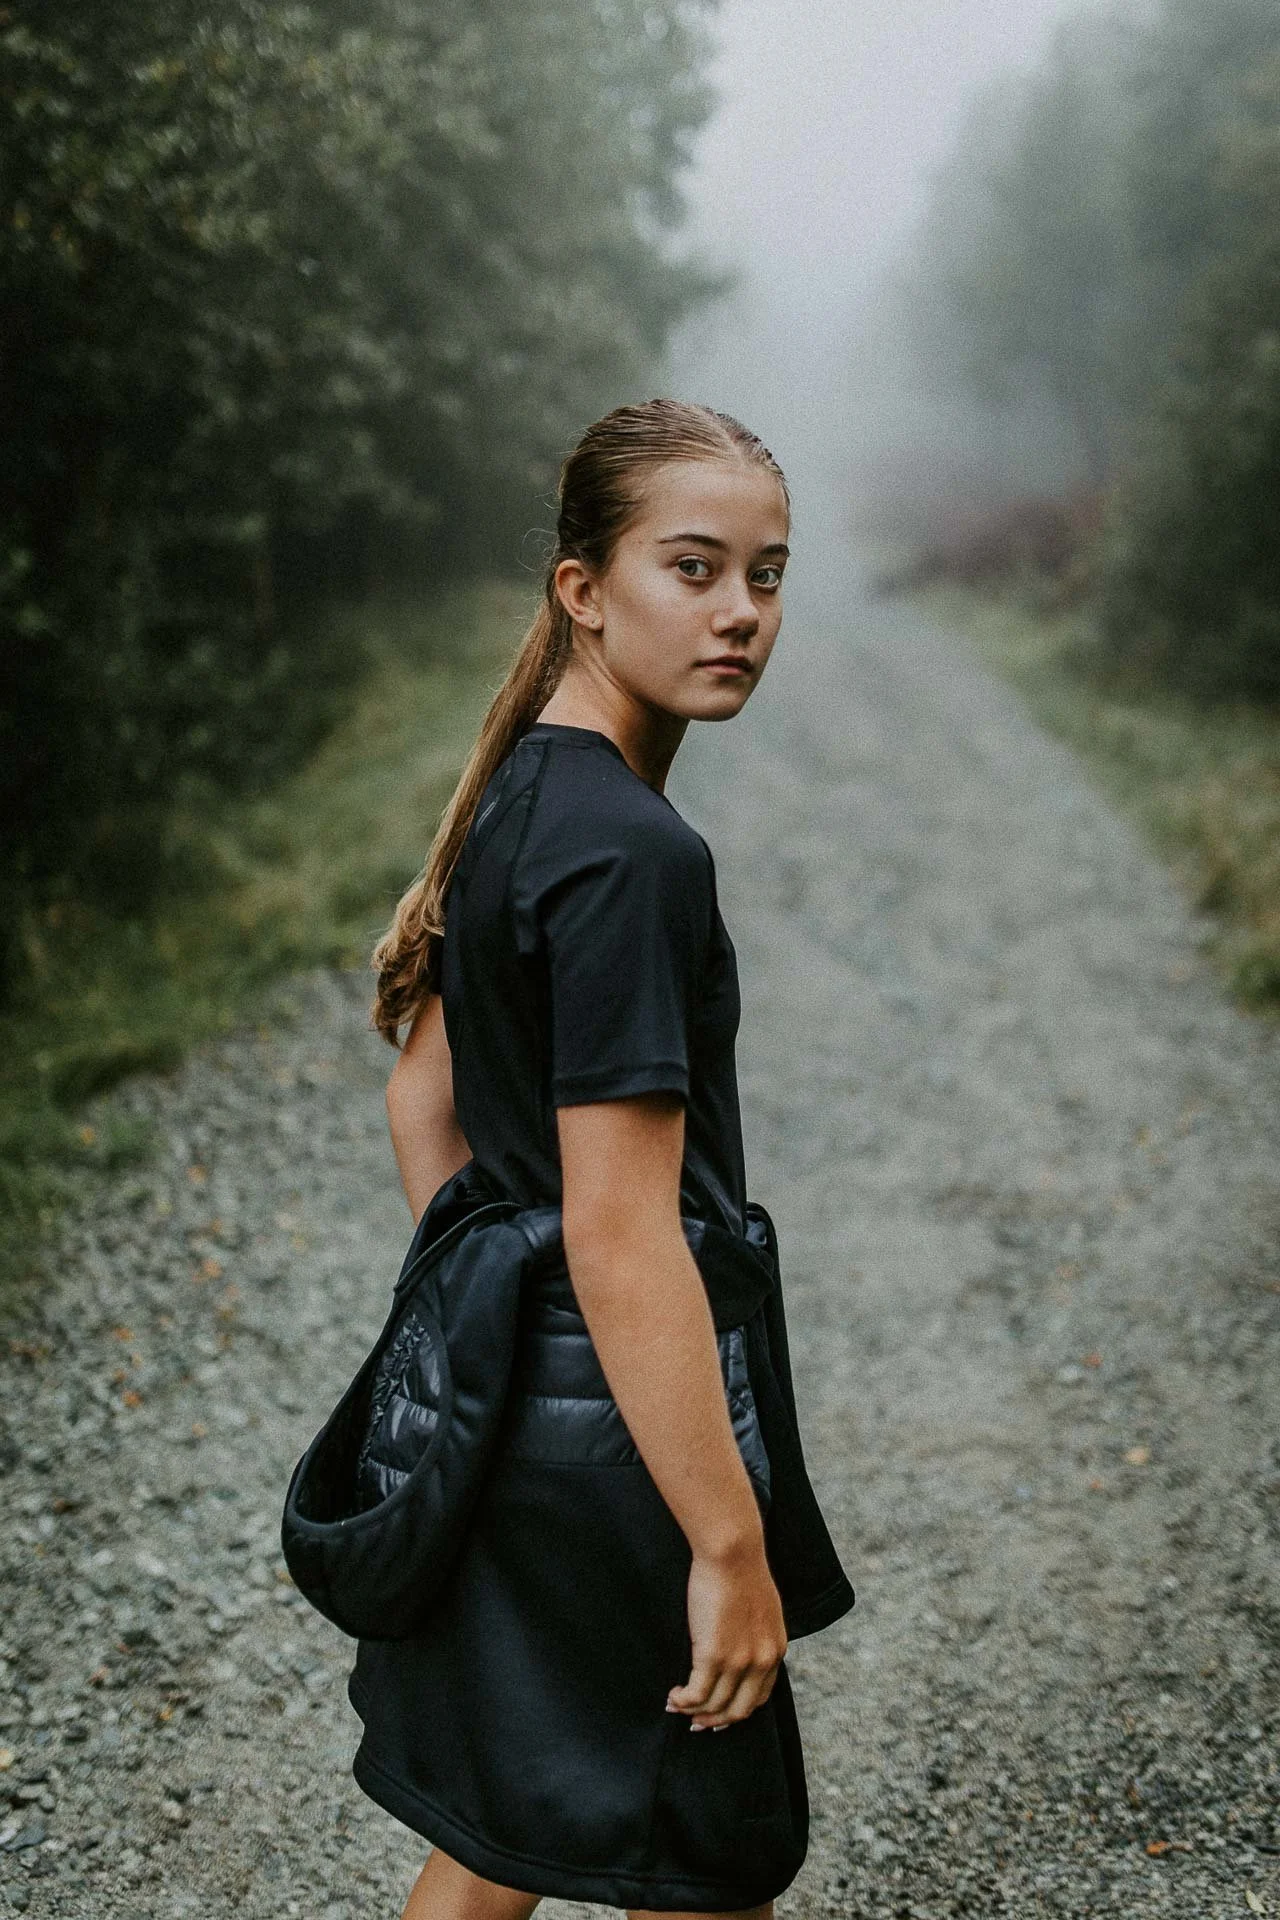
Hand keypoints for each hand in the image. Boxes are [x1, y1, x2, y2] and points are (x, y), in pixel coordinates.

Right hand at [665, 1542, 786, 1730]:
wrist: (732, 1552)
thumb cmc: (741, 1569)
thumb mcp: (762, 1608)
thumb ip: (756, 1633)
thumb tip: (739, 1645)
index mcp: (775, 1650)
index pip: (760, 1697)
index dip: (737, 1710)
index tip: (719, 1713)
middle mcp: (761, 1662)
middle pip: (738, 1710)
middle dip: (715, 1721)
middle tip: (696, 1722)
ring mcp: (738, 1662)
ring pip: (714, 1705)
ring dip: (693, 1712)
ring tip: (677, 1705)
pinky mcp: (713, 1656)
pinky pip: (696, 1694)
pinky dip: (683, 1701)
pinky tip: (673, 1696)